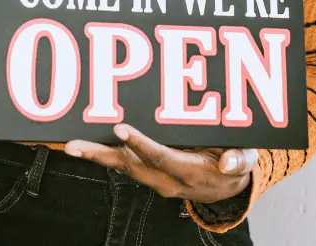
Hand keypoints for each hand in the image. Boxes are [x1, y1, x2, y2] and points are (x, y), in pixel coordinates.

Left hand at [64, 124, 256, 203]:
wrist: (228, 186)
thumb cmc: (234, 165)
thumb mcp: (244, 161)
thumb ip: (240, 160)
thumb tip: (230, 162)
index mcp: (190, 174)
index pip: (160, 158)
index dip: (141, 144)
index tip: (122, 128)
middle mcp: (166, 181)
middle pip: (129, 166)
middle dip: (101, 155)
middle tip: (74, 146)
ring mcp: (155, 178)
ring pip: (122, 165)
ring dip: (96, 155)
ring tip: (71, 145)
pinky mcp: (149, 172)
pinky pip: (124, 162)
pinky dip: (105, 153)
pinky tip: (87, 143)